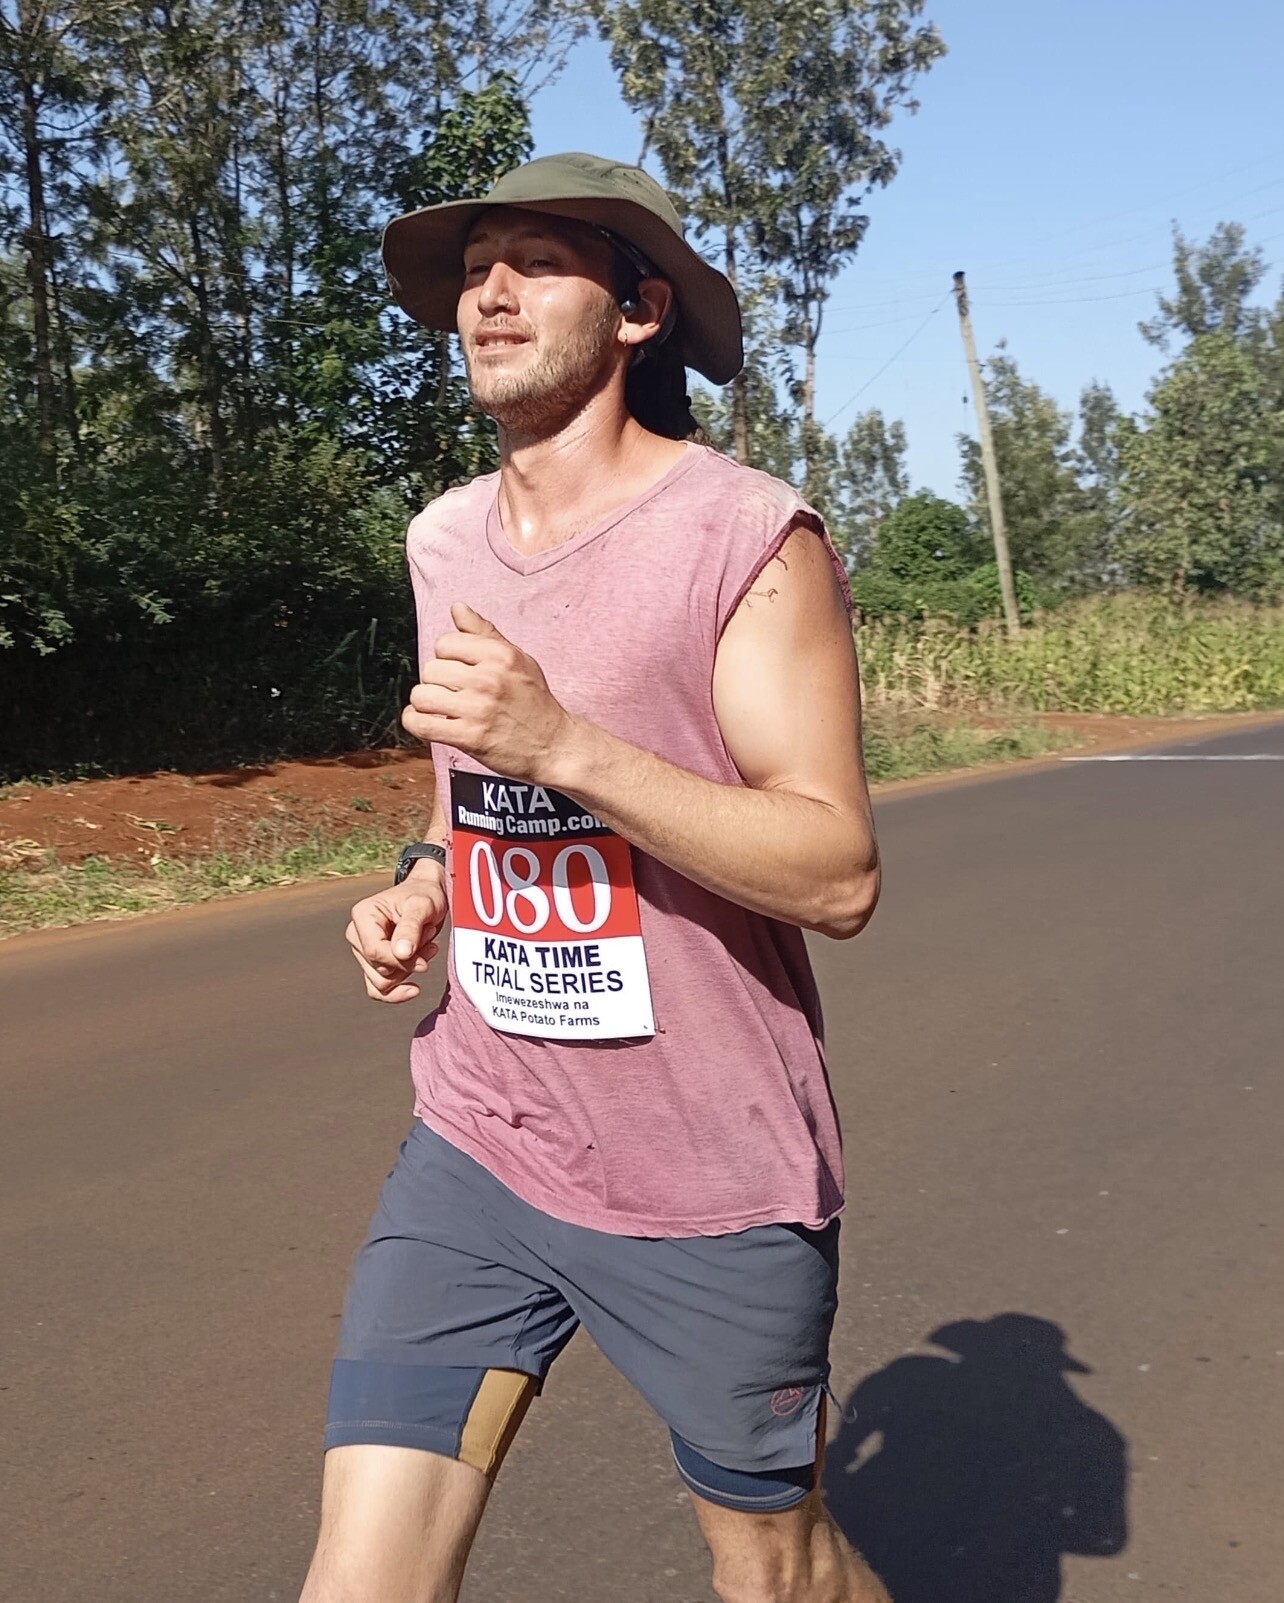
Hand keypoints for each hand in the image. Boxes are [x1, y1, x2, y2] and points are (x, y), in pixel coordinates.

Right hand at [345, 867, 447, 1003]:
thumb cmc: (424, 895)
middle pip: (379, 970)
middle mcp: (358, 934)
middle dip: (409, 963)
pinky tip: (414, 986)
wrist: (428, 895)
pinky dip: (399, 991)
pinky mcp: (373, 964)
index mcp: (363, 915)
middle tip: (428, 941)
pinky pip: (379, 991)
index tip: (424, 959)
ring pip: (381, 983)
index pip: (374, 951)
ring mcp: (363, 951)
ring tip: (425, 948)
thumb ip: (410, 928)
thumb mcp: (422, 905)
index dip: (400, 961)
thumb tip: (401, 953)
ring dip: (409, 972)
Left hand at [402, 602, 576, 781]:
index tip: (459, 671)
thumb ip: (485, 633)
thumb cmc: (535, 703)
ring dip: (425, 705)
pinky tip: (429, 723)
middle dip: (437, 683)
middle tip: (454, 694)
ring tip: (441, 709)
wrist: (554, 746)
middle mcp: (488, 679)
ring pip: (421, 696)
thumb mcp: (518, 660)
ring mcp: (478, 709)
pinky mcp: (469, 737)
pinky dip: (416, 723)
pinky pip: (420, 724)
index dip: (448, 658)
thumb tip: (457, 608)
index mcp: (500, 655)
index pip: (445, 643)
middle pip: (430, 669)